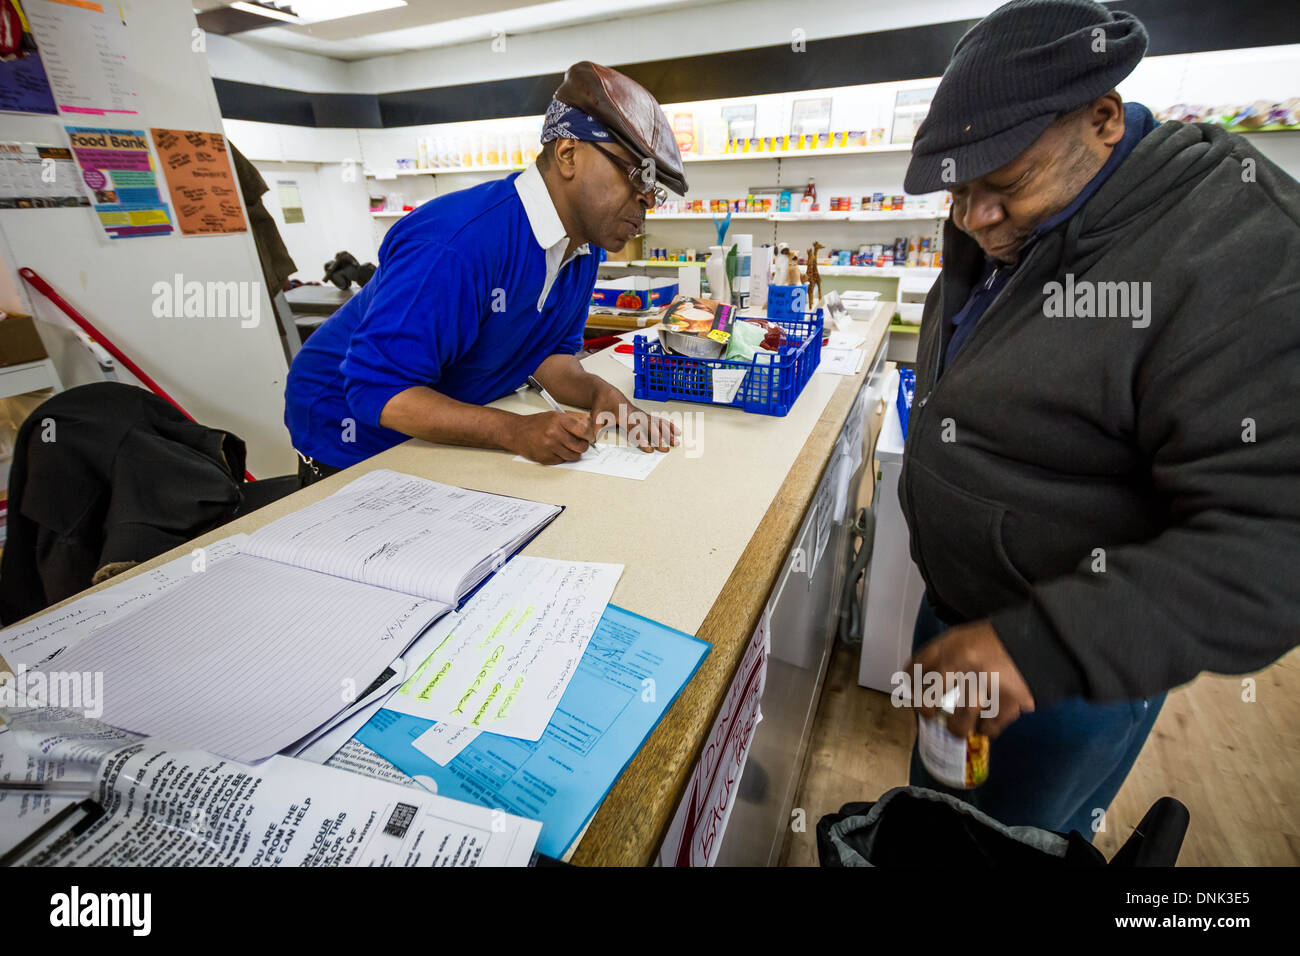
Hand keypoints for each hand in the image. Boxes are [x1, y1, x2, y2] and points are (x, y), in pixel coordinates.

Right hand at [508, 410, 593, 463]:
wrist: (517, 432)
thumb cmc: (536, 423)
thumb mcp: (554, 415)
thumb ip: (573, 420)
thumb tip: (590, 425)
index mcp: (558, 420)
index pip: (583, 430)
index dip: (589, 435)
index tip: (590, 437)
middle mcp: (554, 433)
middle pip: (580, 446)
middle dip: (583, 446)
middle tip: (581, 444)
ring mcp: (549, 447)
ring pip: (573, 456)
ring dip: (573, 453)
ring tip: (567, 447)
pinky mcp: (545, 458)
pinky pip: (562, 461)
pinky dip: (561, 457)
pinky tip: (555, 450)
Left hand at [592, 391, 678, 452]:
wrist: (605, 392)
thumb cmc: (601, 404)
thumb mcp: (595, 416)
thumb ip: (595, 428)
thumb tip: (592, 439)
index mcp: (624, 415)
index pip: (635, 429)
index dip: (642, 438)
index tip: (649, 448)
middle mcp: (635, 414)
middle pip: (649, 427)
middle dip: (658, 438)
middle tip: (665, 448)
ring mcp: (641, 414)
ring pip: (656, 423)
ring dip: (667, 432)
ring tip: (676, 441)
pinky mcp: (644, 414)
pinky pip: (658, 419)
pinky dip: (668, 425)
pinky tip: (675, 431)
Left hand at [905, 619, 1034, 738]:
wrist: (1040, 637)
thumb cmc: (1000, 638)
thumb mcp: (966, 635)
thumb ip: (946, 653)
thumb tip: (924, 680)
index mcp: (951, 644)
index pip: (916, 667)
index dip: (910, 682)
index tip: (910, 691)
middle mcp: (963, 664)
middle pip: (928, 698)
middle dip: (925, 710)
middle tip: (929, 714)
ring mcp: (985, 685)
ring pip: (960, 721)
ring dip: (957, 728)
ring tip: (957, 729)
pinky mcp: (1008, 701)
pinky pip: (989, 727)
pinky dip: (985, 729)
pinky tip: (984, 725)